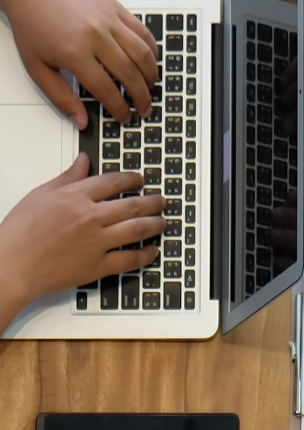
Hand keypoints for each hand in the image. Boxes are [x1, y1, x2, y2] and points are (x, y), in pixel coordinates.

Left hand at [0, 0, 156, 126]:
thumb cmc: (33, 25)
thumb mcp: (38, 68)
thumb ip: (61, 98)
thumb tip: (81, 121)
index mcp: (75, 52)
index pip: (107, 89)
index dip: (119, 109)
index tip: (125, 118)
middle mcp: (96, 34)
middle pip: (130, 73)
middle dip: (141, 97)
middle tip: (144, 109)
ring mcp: (108, 19)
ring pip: (142, 53)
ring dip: (151, 75)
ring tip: (150, 89)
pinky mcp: (115, 7)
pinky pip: (143, 31)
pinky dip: (151, 50)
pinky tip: (149, 62)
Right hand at [0, 156, 164, 325]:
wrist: (13, 265)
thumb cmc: (20, 233)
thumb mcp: (41, 194)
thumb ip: (67, 178)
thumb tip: (83, 162)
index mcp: (77, 196)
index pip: (114, 182)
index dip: (132, 179)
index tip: (140, 180)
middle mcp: (91, 217)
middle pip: (133, 205)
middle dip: (152, 202)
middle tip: (161, 201)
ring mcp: (97, 243)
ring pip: (137, 230)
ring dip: (155, 225)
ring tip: (163, 222)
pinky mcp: (97, 267)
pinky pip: (129, 260)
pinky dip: (145, 255)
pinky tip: (153, 251)